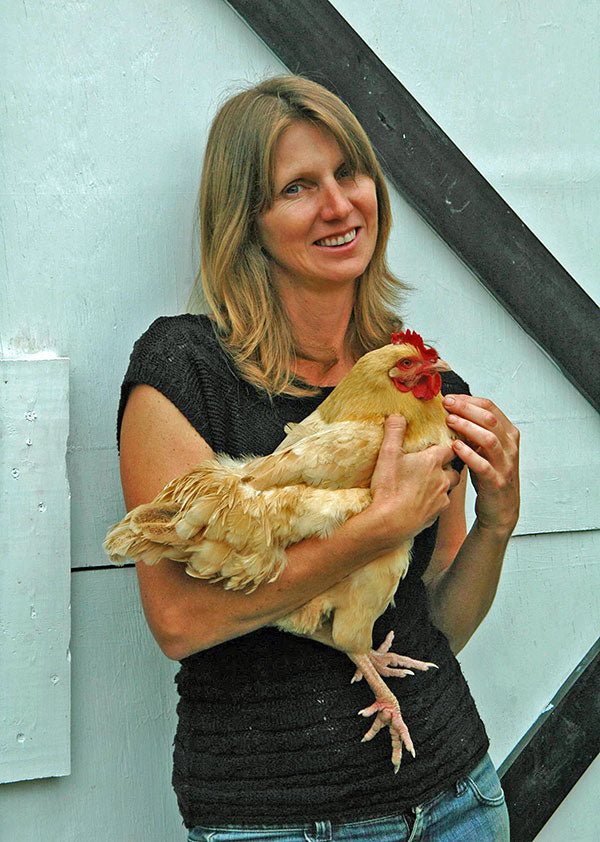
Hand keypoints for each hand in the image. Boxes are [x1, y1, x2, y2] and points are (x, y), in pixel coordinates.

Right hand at [363, 415, 459, 551]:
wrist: (390, 523)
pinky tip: (423, 500)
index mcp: (433, 461)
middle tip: (436, 462)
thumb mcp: (388, 455)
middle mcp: (442, 478)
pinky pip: (442, 503)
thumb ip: (394, 432)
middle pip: (455, 467)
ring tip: (430, 481)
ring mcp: (441, 498)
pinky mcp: (437, 514)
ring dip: (443, 482)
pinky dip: (435, 500)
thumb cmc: (389, 488)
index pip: (450, 447)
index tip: (445, 441)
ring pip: (450, 486)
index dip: (448, 443)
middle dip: (448, 464)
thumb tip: (398, 415)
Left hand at [443, 395, 519, 534]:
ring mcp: (505, 465)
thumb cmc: (489, 475)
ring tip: (449, 421)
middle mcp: (510, 447)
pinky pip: (483, 465)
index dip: (469, 400)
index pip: (491, 407)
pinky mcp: (496, 482)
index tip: (450, 398)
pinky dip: (468, 454)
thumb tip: (451, 410)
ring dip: (467, 427)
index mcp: (508, 434)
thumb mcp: (484, 449)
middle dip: (466, 409)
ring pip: (489, 439)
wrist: (500, 509)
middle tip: (446, 405)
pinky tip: (454, 447)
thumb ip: (475, 431)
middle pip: (490, 419)